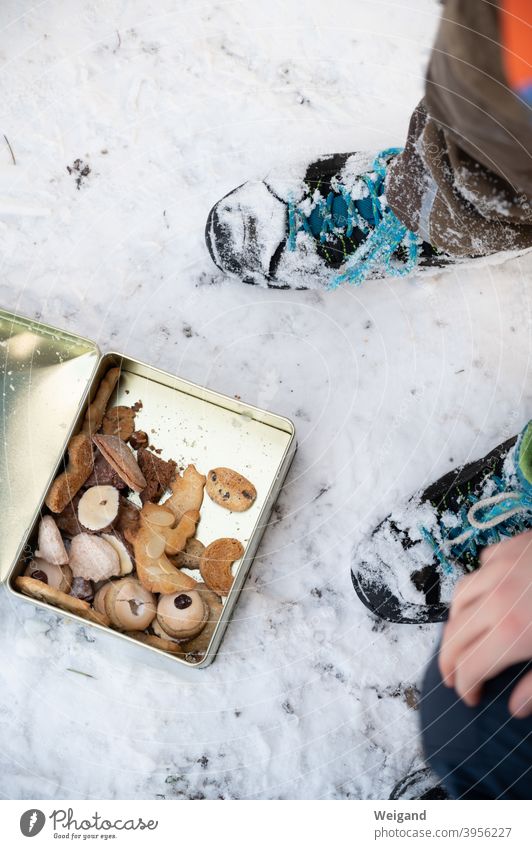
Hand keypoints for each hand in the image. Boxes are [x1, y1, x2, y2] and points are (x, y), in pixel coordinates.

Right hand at [439, 530, 531, 716]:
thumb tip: (515, 707)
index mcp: (510, 633)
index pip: (469, 667)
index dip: (466, 686)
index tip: (471, 697)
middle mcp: (495, 599)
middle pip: (454, 635)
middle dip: (450, 661)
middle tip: (454, 675)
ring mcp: (498, 568)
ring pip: (458, 599)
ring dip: (456, 623)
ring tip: (463, 637)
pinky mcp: (508, 547)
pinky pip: (479, 568)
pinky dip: (477, 586)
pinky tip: (488, 595)